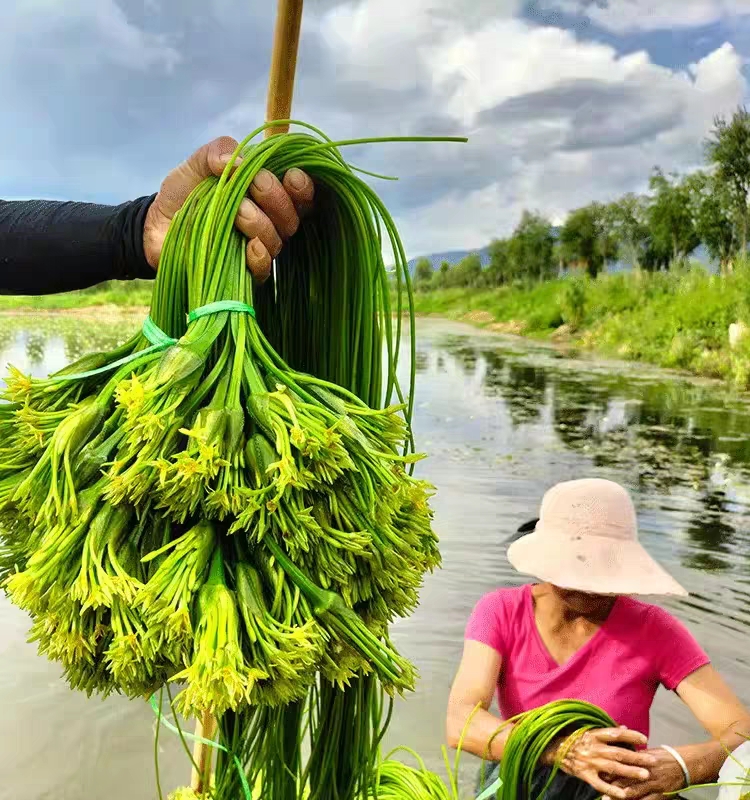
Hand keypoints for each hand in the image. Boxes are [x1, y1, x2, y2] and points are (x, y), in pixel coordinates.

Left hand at [143, 135, 313, 281]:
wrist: (156, 225)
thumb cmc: (184, 193)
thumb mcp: (198, 163)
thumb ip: (219, 151)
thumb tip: (242, 162)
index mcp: (265, 194)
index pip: (299, 193)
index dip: (302, 186)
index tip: (291, 176)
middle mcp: (268, 222)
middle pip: (292, 216)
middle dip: (277, 198)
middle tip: (255, 186)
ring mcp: (257, 248)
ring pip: (278, 240)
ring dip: (261, 223)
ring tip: (238, 213)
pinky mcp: (243, 272)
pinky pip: (264, 269)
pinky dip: (260, 256)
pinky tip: (250, 247)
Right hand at [544, 726, 656, 799]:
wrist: (554, 749)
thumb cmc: (574, 739)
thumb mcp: (588, 731)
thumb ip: (607, 731)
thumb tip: (624, 727)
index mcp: (594, 735)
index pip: (616, 733)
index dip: (631, 735)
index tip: (645, 739)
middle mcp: (593, 747)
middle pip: (619, 752)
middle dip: (637, 757)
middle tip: (652, 760)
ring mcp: (589, 761)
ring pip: (613, 767)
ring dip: (630, 771)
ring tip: (645, 775)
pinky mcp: (584, 774)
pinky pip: (600, 784)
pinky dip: (612, 789)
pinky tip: (625, 794)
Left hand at [603, 748, 685, 799]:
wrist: (683, 764)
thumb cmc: (663, 757)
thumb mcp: (646, 752)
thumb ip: (632, 756)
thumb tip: (617, 756)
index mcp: (640, 759)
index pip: (620, 765)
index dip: (609, 771)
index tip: (598, 774)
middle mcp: (644, 771)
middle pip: (624, 779)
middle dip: (611, 785)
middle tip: (599, 789)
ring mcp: (652, 784)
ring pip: (633, 792)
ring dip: (619, 796)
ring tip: (608, 799)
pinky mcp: (660, 794)